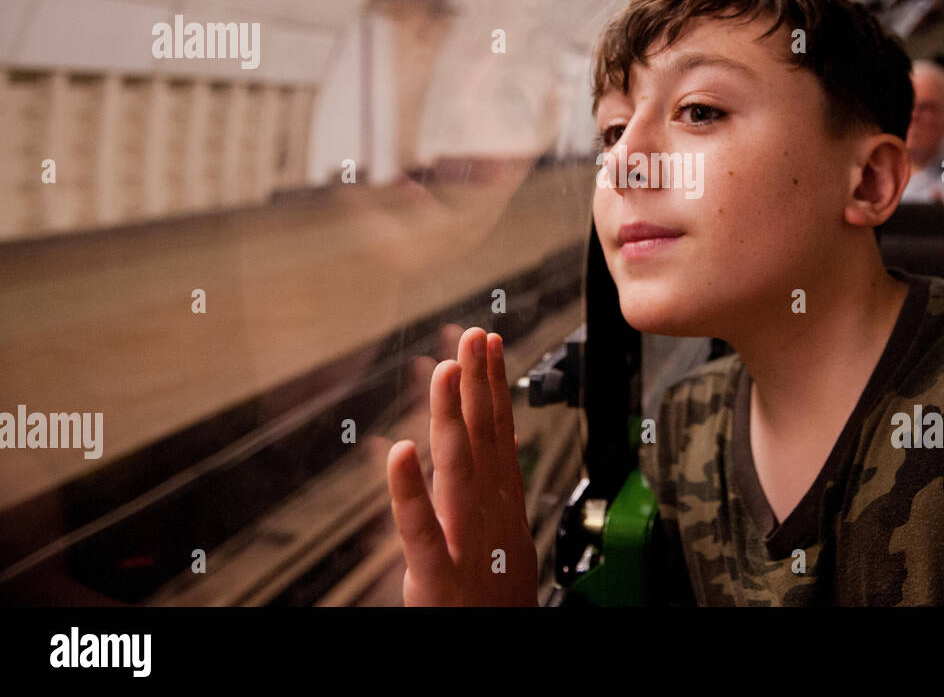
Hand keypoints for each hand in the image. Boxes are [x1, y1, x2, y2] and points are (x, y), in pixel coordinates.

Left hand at [386, 328, 537, 605]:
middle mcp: (490, 513)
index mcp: (503, 503)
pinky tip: (400, 453)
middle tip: (473, 336)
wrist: (499, 647)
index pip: (500, 430)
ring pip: (458, 466)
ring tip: (445, 370)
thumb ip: (490, 493)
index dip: (493, 384)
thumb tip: (490, 451)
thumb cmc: (497, 600)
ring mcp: (467, 540)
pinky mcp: (438, 573)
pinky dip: (409, 490)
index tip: (489, 344)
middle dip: (478, 382)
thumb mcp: (504, 537)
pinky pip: (420, 527)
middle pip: (484, 436)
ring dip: (451, 415)